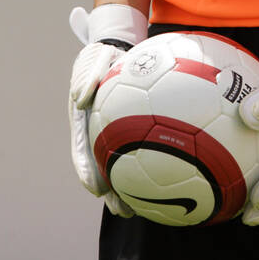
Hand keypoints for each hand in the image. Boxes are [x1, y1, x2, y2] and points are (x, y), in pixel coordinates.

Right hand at [69, 4, 147, 218]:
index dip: (87, 171)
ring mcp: (116, 134)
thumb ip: (86, 76)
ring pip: (124, 165)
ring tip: (147, 209)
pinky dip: (156, 165)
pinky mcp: (135, 131)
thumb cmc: (104, 54)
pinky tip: (178, 177)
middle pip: (103, 168)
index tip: (94, 189)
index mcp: (83, 121)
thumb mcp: (92, 59)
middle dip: (111, 192)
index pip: (82, 150)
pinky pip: (146, 150)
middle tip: (123, 211)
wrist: (118, 49)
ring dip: (133, 188)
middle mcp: (98, 133)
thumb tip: (81, 97)